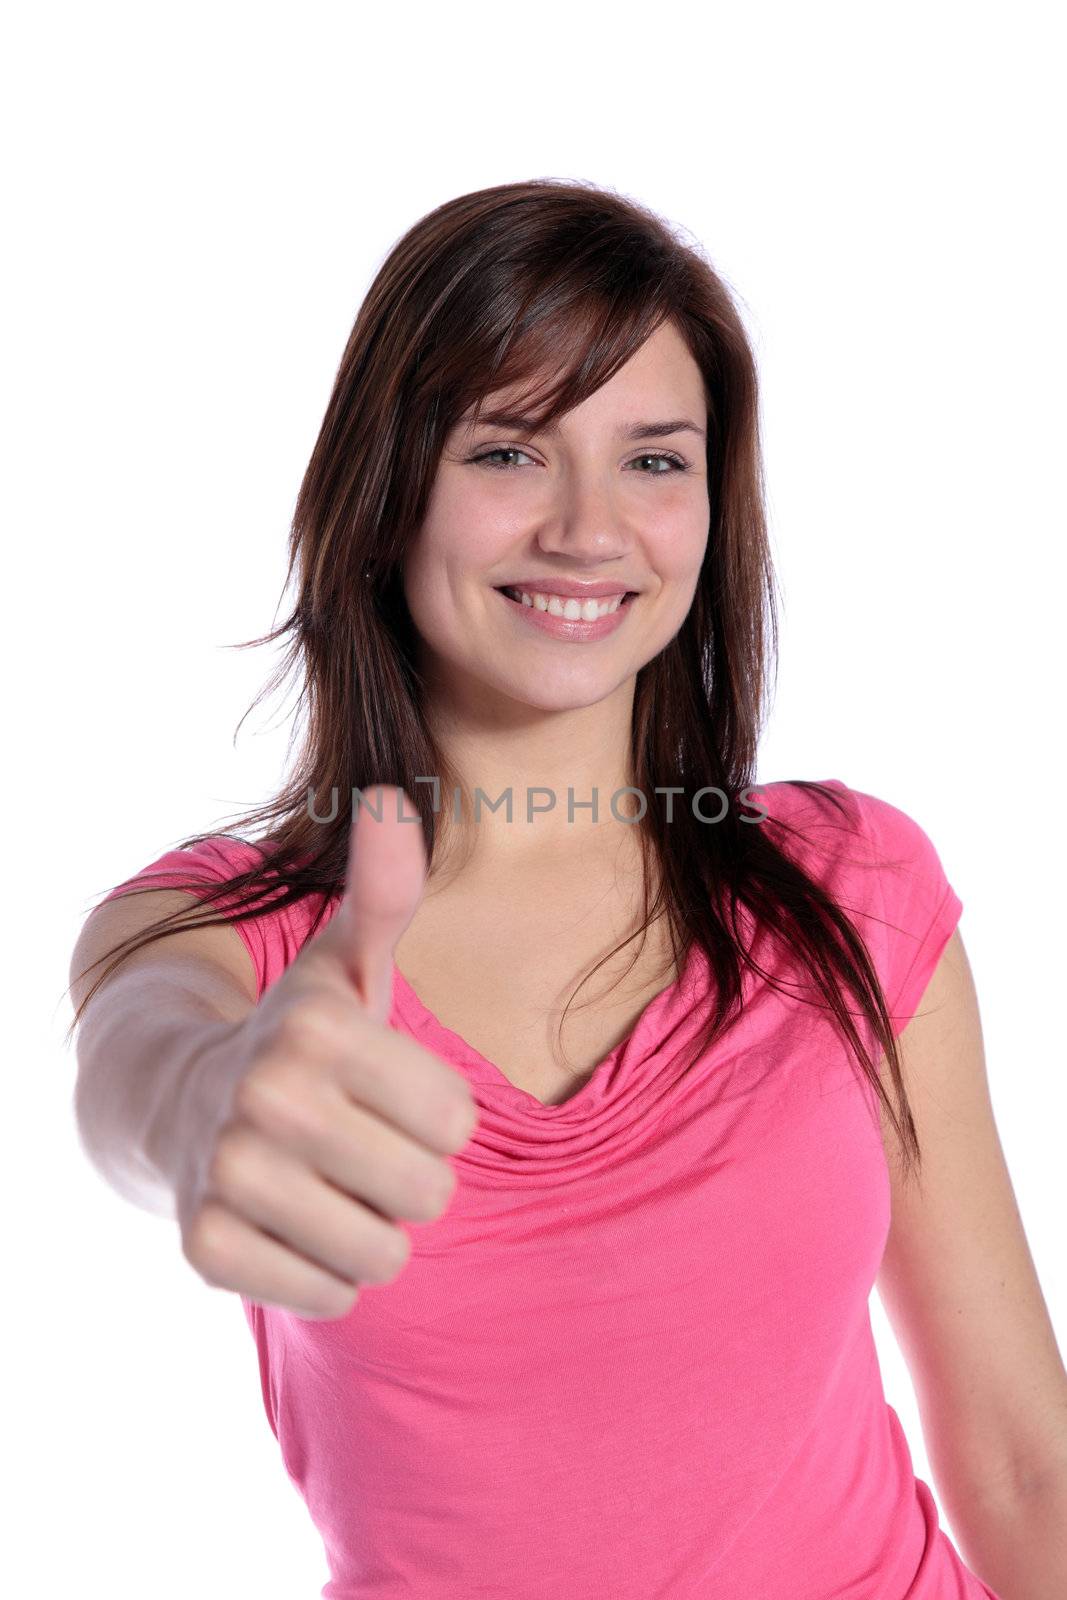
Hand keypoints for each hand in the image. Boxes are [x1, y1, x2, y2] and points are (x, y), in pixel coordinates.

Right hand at [175, 785, 477, 1319]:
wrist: (186, 1102)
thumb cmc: (303, 1037)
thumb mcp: (347, 963)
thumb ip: (385, 891)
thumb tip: (392, 796)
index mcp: (317, 1027)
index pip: (458, 1122)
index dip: (434, 1112)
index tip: (384, 1089)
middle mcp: (264, 1098)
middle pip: (429, 1193)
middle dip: (406, 1175)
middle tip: (353, 1141)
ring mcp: (227, 1178)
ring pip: (384, 1255)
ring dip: (370, 1228)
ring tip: (326, 1181)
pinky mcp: (205, 1251)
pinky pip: (333, 1297)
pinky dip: (324, 1272)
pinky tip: (291, 1221)